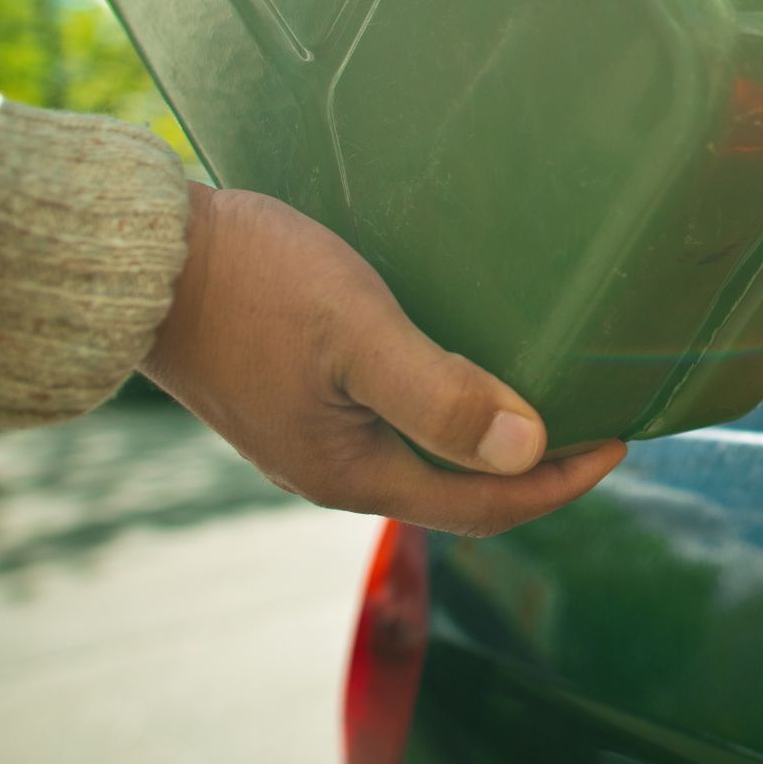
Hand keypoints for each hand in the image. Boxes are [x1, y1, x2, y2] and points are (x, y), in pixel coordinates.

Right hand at [142, 184, 623, 536]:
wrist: (140, 258)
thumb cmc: (254, 285)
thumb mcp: (359, 333)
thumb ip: (442, 395)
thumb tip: (531, 450)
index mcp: (352, 472)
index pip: (485, 505)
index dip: (562, 482)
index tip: (622, 438)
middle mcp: (332, 470)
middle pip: (458, 491)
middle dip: (533, 466)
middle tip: (596, 419)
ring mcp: (308, 437)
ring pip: (423, 457)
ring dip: (488, 436)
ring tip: (544, 393)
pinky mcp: (291, 398)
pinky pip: (390, 423)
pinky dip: (446, 411)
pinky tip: (465, 364)